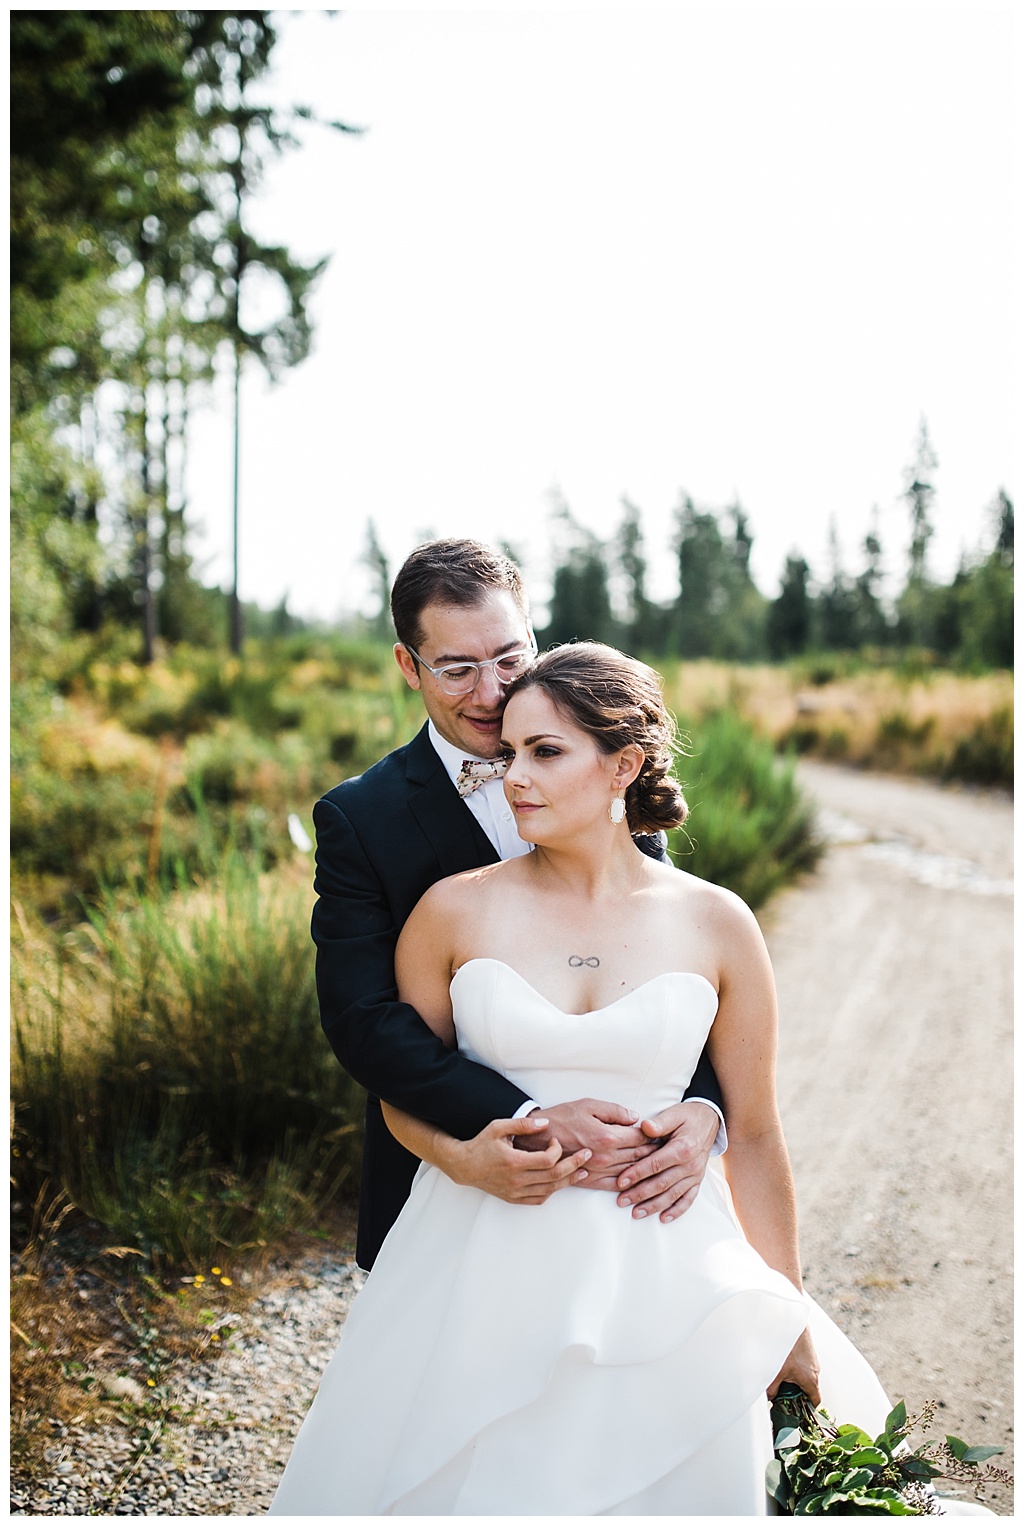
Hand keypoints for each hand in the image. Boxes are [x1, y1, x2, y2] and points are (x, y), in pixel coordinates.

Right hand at [447, 1116, 591, 1204]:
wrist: (464, 1166)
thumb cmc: (482, 1144)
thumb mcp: (499, 1127)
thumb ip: (523, 1124)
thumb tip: (546, 1123)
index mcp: (514, 1162)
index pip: (547, 1160)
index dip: (558, 1150)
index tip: (556, 1141)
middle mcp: (517, 1180)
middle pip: (554, 1176)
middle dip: (574, 1165)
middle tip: (587, 1155)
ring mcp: (516, 1192)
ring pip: (549, 1190)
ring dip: (568, 1180)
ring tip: (582, 1171)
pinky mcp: (514, 1199)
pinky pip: (539, 1199)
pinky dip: (552, 1191)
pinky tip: (559, 1182)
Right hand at [516, 1099, 656, 1189]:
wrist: (536, 1140)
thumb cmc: (561, 1118)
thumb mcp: (589, 1105)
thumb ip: (615, 1111)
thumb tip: (636, 1118)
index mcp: (607, 1136)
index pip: (640, 1138)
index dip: (654, 1135)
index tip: (663, 1134)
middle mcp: (605, 1157)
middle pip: (639, 1156)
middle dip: (654, 1152)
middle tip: (666, 1149)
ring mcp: (598, 1171)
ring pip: (631, 1172)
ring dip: (646, 1168)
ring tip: (657, 1164)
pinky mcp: (589, 1181)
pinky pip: (615, 1186)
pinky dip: (630, 1184)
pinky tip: (637, 1180)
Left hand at [615, 1100, 719, 1220]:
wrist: (710, 1120)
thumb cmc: (688, 1116)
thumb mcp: (674, 1113)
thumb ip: (659, 1122)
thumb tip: (644, 1127)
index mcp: (683, 1147)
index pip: (656, 1164)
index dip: (637, 1173)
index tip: (621, 1181)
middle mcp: (690, 1164)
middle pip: (662, 1183)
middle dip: (640, 1194)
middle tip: (621, 1201)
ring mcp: (695, 1175)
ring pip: (673, 1194)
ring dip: (654, 1205)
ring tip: (636, 1213)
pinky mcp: (698, 1180)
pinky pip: (688, 1199)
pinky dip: (676, 1210)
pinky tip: (663, 1218)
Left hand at [768, 1326, 820, 1406]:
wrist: (792, 1321)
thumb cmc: (788, 1344)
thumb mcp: (777, 1371)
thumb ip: (772, 1388)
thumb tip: (769, 1398)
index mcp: (811, 1380)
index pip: (815, 1402)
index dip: (808, 1410)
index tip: (799, 1414)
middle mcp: (815, 1371)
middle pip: (808, 1390)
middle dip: (796, 1394)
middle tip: (783, 1395)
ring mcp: (812, 1361)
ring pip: (804, 1377)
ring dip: (793, 1379)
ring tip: (780, 1376)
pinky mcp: (807, 1352)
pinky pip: (802, 1366)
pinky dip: (794, 1368)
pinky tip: (782, 1363)